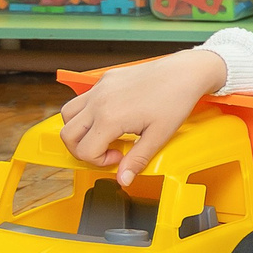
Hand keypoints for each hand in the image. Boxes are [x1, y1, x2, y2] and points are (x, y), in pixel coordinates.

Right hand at [58, 50, 227, 184]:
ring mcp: (99, 88)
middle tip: (106, 151)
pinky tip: (110, 117)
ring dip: (79, 130)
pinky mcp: (104, 79)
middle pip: (67, 135)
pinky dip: (87, 112)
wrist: (185, 72)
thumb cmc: (175, 100)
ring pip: (68, 114)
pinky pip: (83, 98)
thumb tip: (123, 180)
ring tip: (103, 134)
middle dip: (82, 149)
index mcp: (109, 118)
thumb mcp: (158, 136)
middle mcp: (98, 101)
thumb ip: (137, 160)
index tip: (119, 157)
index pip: (84, 151)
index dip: (99, 161)